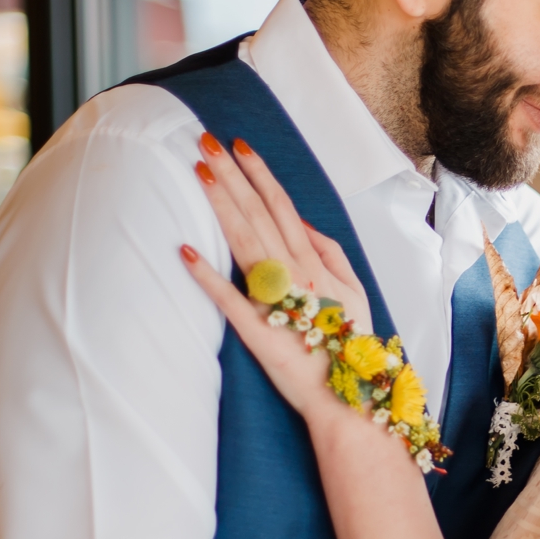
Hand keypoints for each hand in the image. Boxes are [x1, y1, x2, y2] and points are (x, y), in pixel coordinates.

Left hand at [194, 132, 373, 329]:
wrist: (348, 396)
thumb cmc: (349, 342)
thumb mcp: (354, 291)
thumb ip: (331, 252)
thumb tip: (301, 222)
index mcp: (316, 264)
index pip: (282, 207)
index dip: (259, 175)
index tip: (239, 146)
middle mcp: (295, 274)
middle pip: (258, 214)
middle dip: (232, 176)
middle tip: (206, 142)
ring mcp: (275, 300)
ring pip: (244, 241)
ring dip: (220, 205)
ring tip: (199, 172)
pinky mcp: (257, 330)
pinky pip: (228, 299)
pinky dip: (206, 275)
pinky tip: (185, 250)